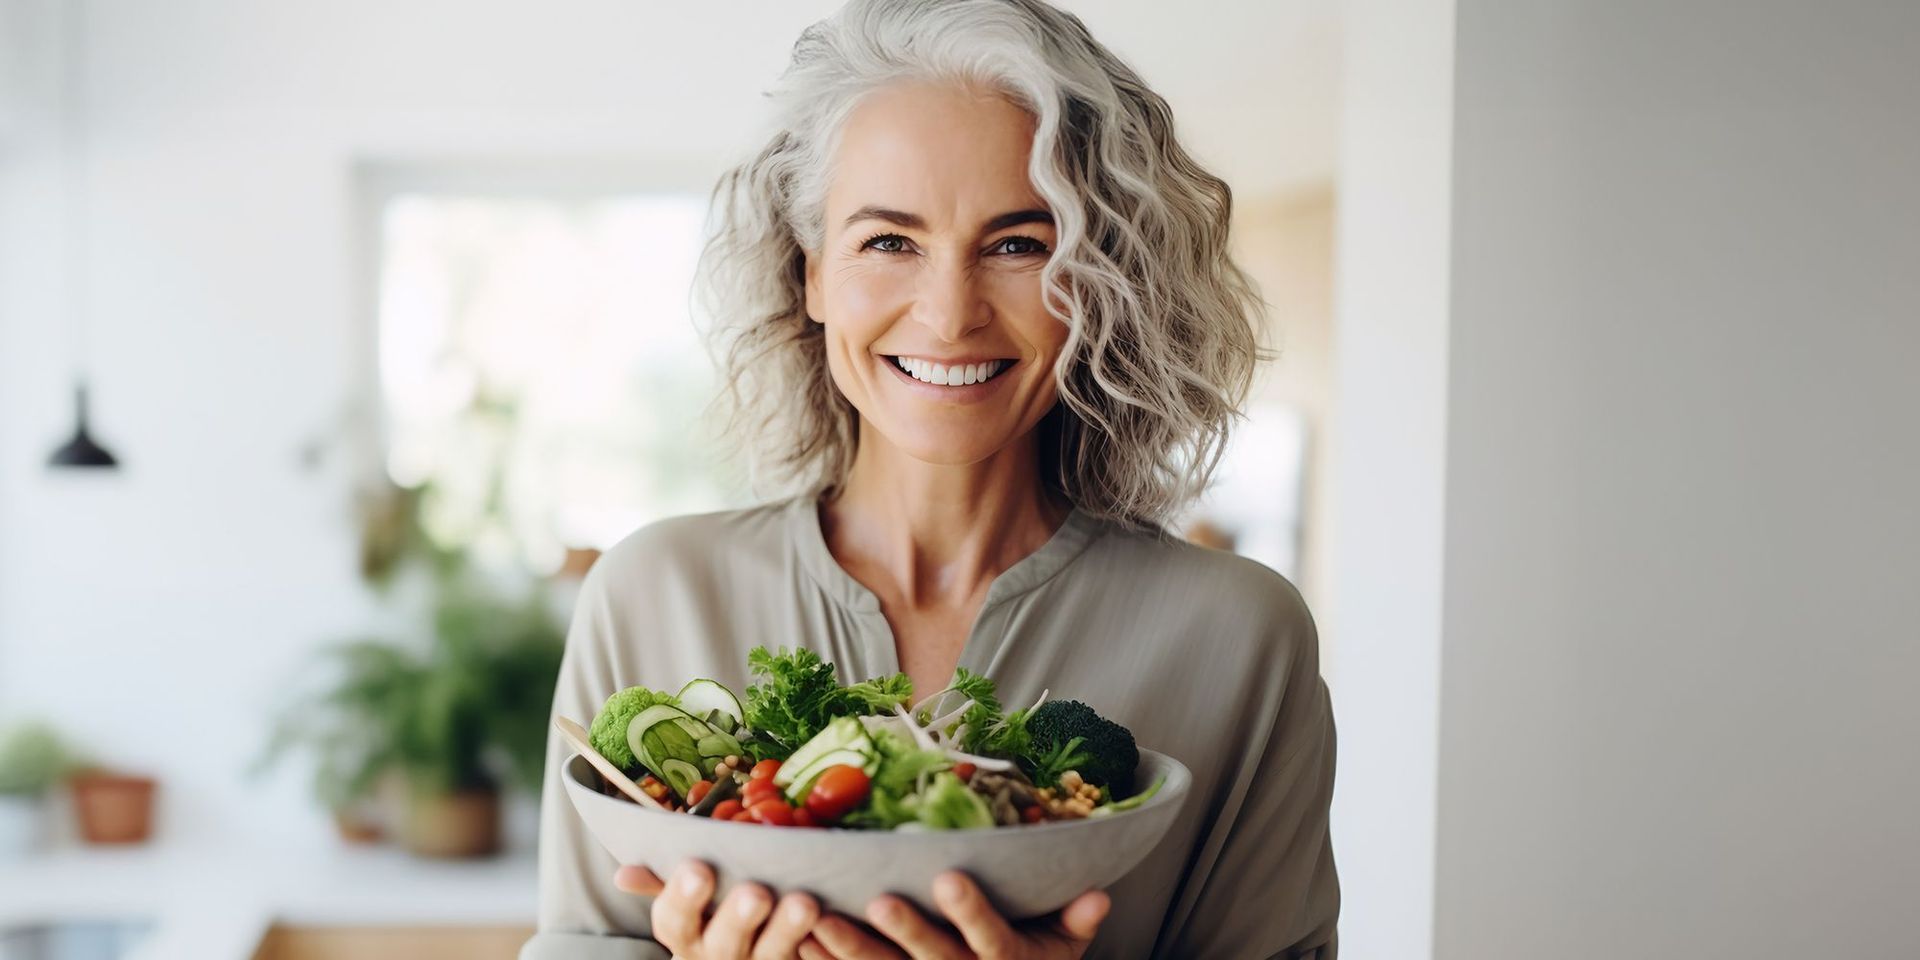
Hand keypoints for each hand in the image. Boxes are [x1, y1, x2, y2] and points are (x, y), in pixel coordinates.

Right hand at [614, 861, 825, 958]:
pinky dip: (820, 944)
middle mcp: (717, 956)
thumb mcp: (687, 903)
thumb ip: (663, 884)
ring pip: (771, 954)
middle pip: (724, 943)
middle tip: (755, 892)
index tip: (698, 869)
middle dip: (737, 917)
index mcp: (686, 933)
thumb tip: (624, 874)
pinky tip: (833, 919)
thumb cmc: (714, 913)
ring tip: (805, 902)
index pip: (674, 920)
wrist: (746, 958)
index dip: (683, 897)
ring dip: (787, 930)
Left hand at [803, 871, 1109, 959]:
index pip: (992, 939)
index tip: (950, 877)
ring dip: (850, 950)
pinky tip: (801, 941)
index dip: (971, 912)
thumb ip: (1076, 921)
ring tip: (820, 918)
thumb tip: (1098, 894)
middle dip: (908, 931)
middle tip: (880, 901)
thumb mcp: (1063, 948)